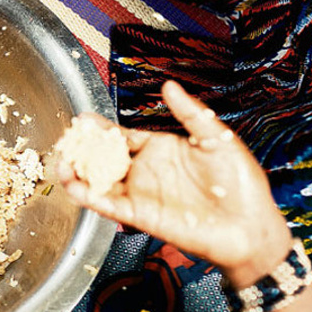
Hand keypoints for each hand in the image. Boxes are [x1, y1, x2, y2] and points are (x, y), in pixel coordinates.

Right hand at [56, 81, 289, 287]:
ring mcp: (141, 193)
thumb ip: (190, 112)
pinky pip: (109, 204)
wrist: (250, 226)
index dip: (100, 129)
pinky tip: (74, 186)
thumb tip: (168, 85)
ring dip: (78, 174)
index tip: (82, 120)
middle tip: (66, 139)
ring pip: (100, 182)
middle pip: (104, 158)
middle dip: (82, 150)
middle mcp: (146, 171)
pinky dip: (89, 196)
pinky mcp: (141, 215)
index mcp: (161, 149)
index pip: (122, 136)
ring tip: (62, 163)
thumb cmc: (240, 185)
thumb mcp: (216, 138)